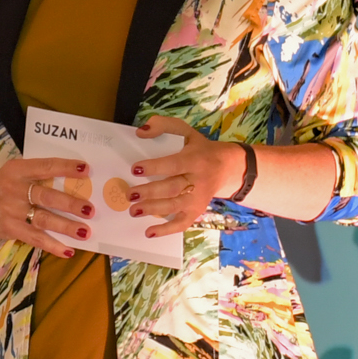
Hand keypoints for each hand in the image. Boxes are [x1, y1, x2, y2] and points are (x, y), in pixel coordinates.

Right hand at [0, 155, 96, 256]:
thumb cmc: (3, 186)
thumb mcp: (15, 172)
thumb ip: (38, 174)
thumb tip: (74, 181)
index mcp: (18, 170)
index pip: (45, 166)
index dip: (65, 167)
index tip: (86, 169)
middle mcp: (15, 190)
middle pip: (46, 197)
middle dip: (69, 204)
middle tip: (89, 209)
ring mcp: (13, 212)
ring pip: (43, 220)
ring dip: (66, 227)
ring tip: (85, 232)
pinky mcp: (12, 230)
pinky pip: (35, 239)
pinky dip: (53, 246)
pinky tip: (68, 251)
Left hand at [128, 117, 242, 238]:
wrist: (227, 168)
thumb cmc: (200, 149)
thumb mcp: (187, 131)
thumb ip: (164, 126)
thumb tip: (140, 132)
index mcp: (195, 160)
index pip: (174, 165)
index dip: (155, 167)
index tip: (135, 169)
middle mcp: (198, 181)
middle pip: (172, 188)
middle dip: (150, 192)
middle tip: (129, 194)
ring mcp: (197, 199)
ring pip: (174, 206)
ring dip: (153, 210)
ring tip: (133, 211)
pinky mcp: (196, 211)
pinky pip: (182, 223)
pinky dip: (166, 230)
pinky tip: (148, 232)